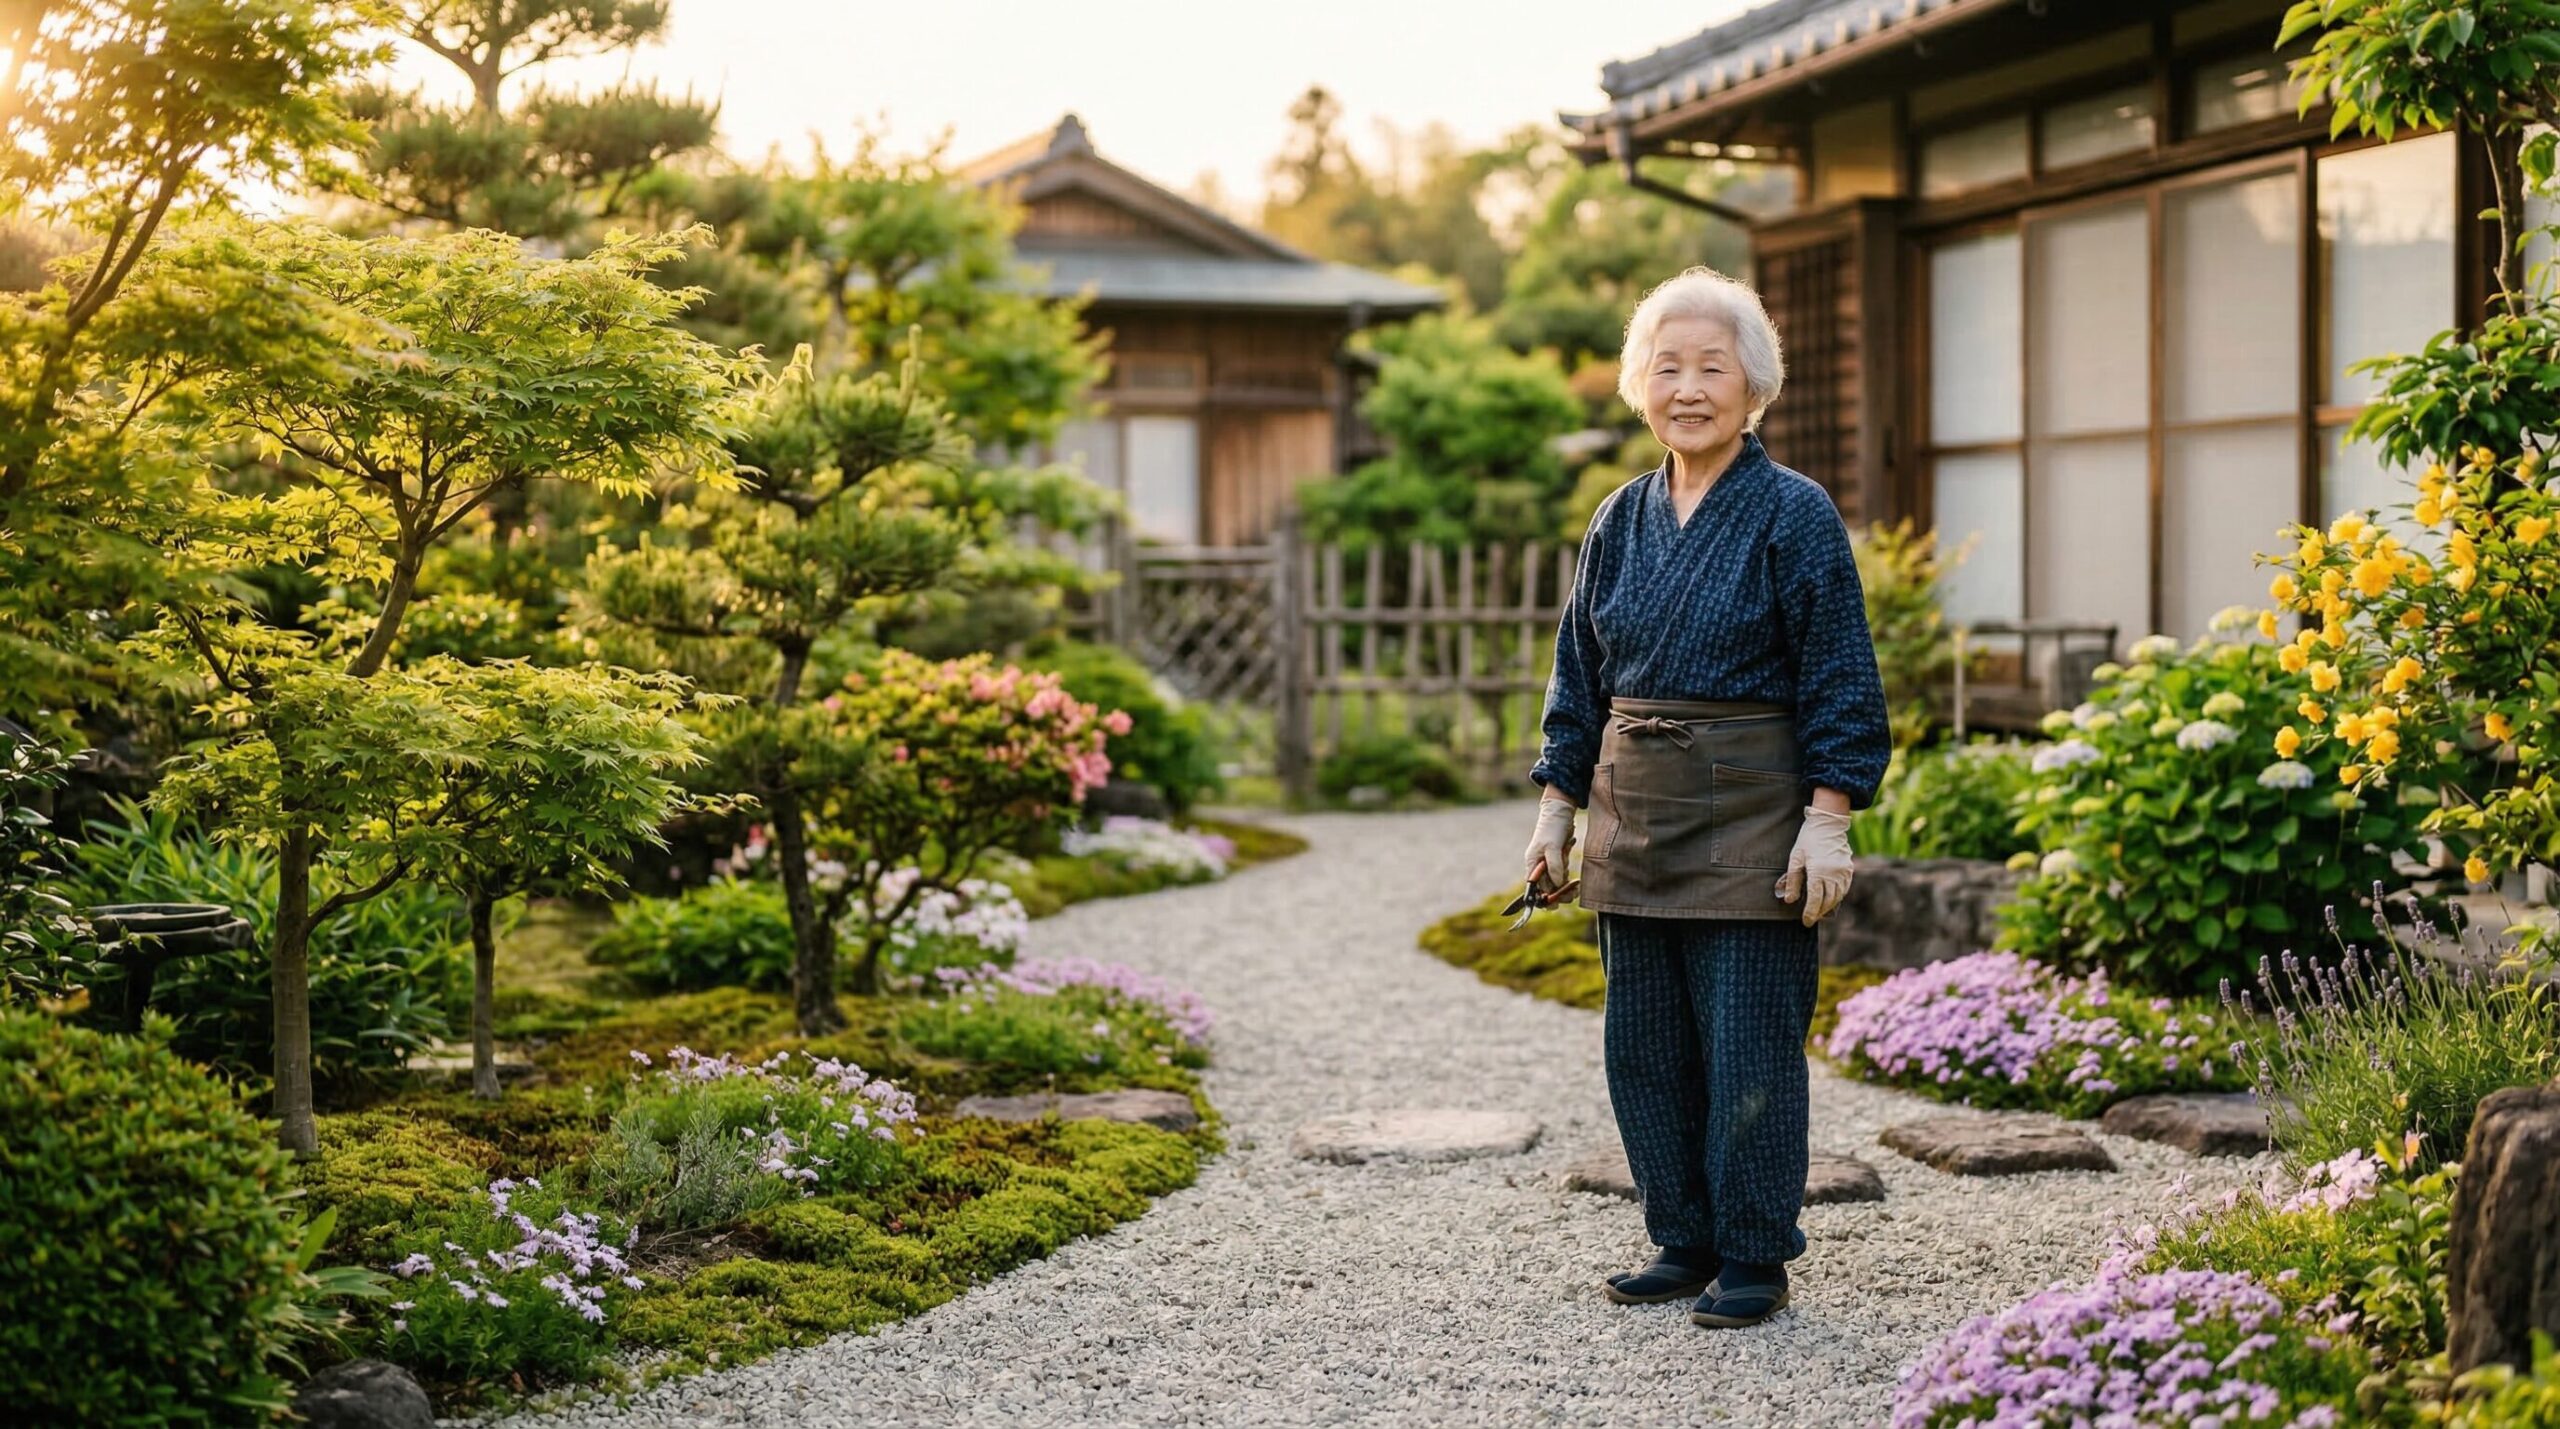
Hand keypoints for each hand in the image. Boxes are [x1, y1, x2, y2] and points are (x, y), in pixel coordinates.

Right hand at [1524, 794, 1576, 895]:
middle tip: (1571, 897)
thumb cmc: (1553, 827)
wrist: (1561, 813)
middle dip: (1558, 894)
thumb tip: (1558, 884)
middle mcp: (1538, 865)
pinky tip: (1576, 883)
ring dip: (1565, 888)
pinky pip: (1562, 876)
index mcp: (1532, 863)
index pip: (1534, 886)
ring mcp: (1548, 864)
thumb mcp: (1553, 846)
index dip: (1543, 897)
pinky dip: (1568, 881)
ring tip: (1575, 889)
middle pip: (1545, 887)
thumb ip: (1554, 866)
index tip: (1555, 904)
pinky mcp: (1558, 860)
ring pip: (1555, 883)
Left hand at [1776, 806, 1854, 925]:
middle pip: (1827, 901)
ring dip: (1829, 906)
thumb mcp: (1795, 858)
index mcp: (1818, 871)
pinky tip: (1830, 899)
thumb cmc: (1808, 840)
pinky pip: (1844, 889)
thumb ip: (1793, 880)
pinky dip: (1838, 897)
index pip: (1815, 899)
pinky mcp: (1849, 869)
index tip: (1806, 922)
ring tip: (1819, 911)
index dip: (1810, 913)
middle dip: (1819, 912)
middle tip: (1811, 918)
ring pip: (1838, 897)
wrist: (1828, 823)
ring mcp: (1843, 872)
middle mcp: (1833, 873)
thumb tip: (1790, 900)